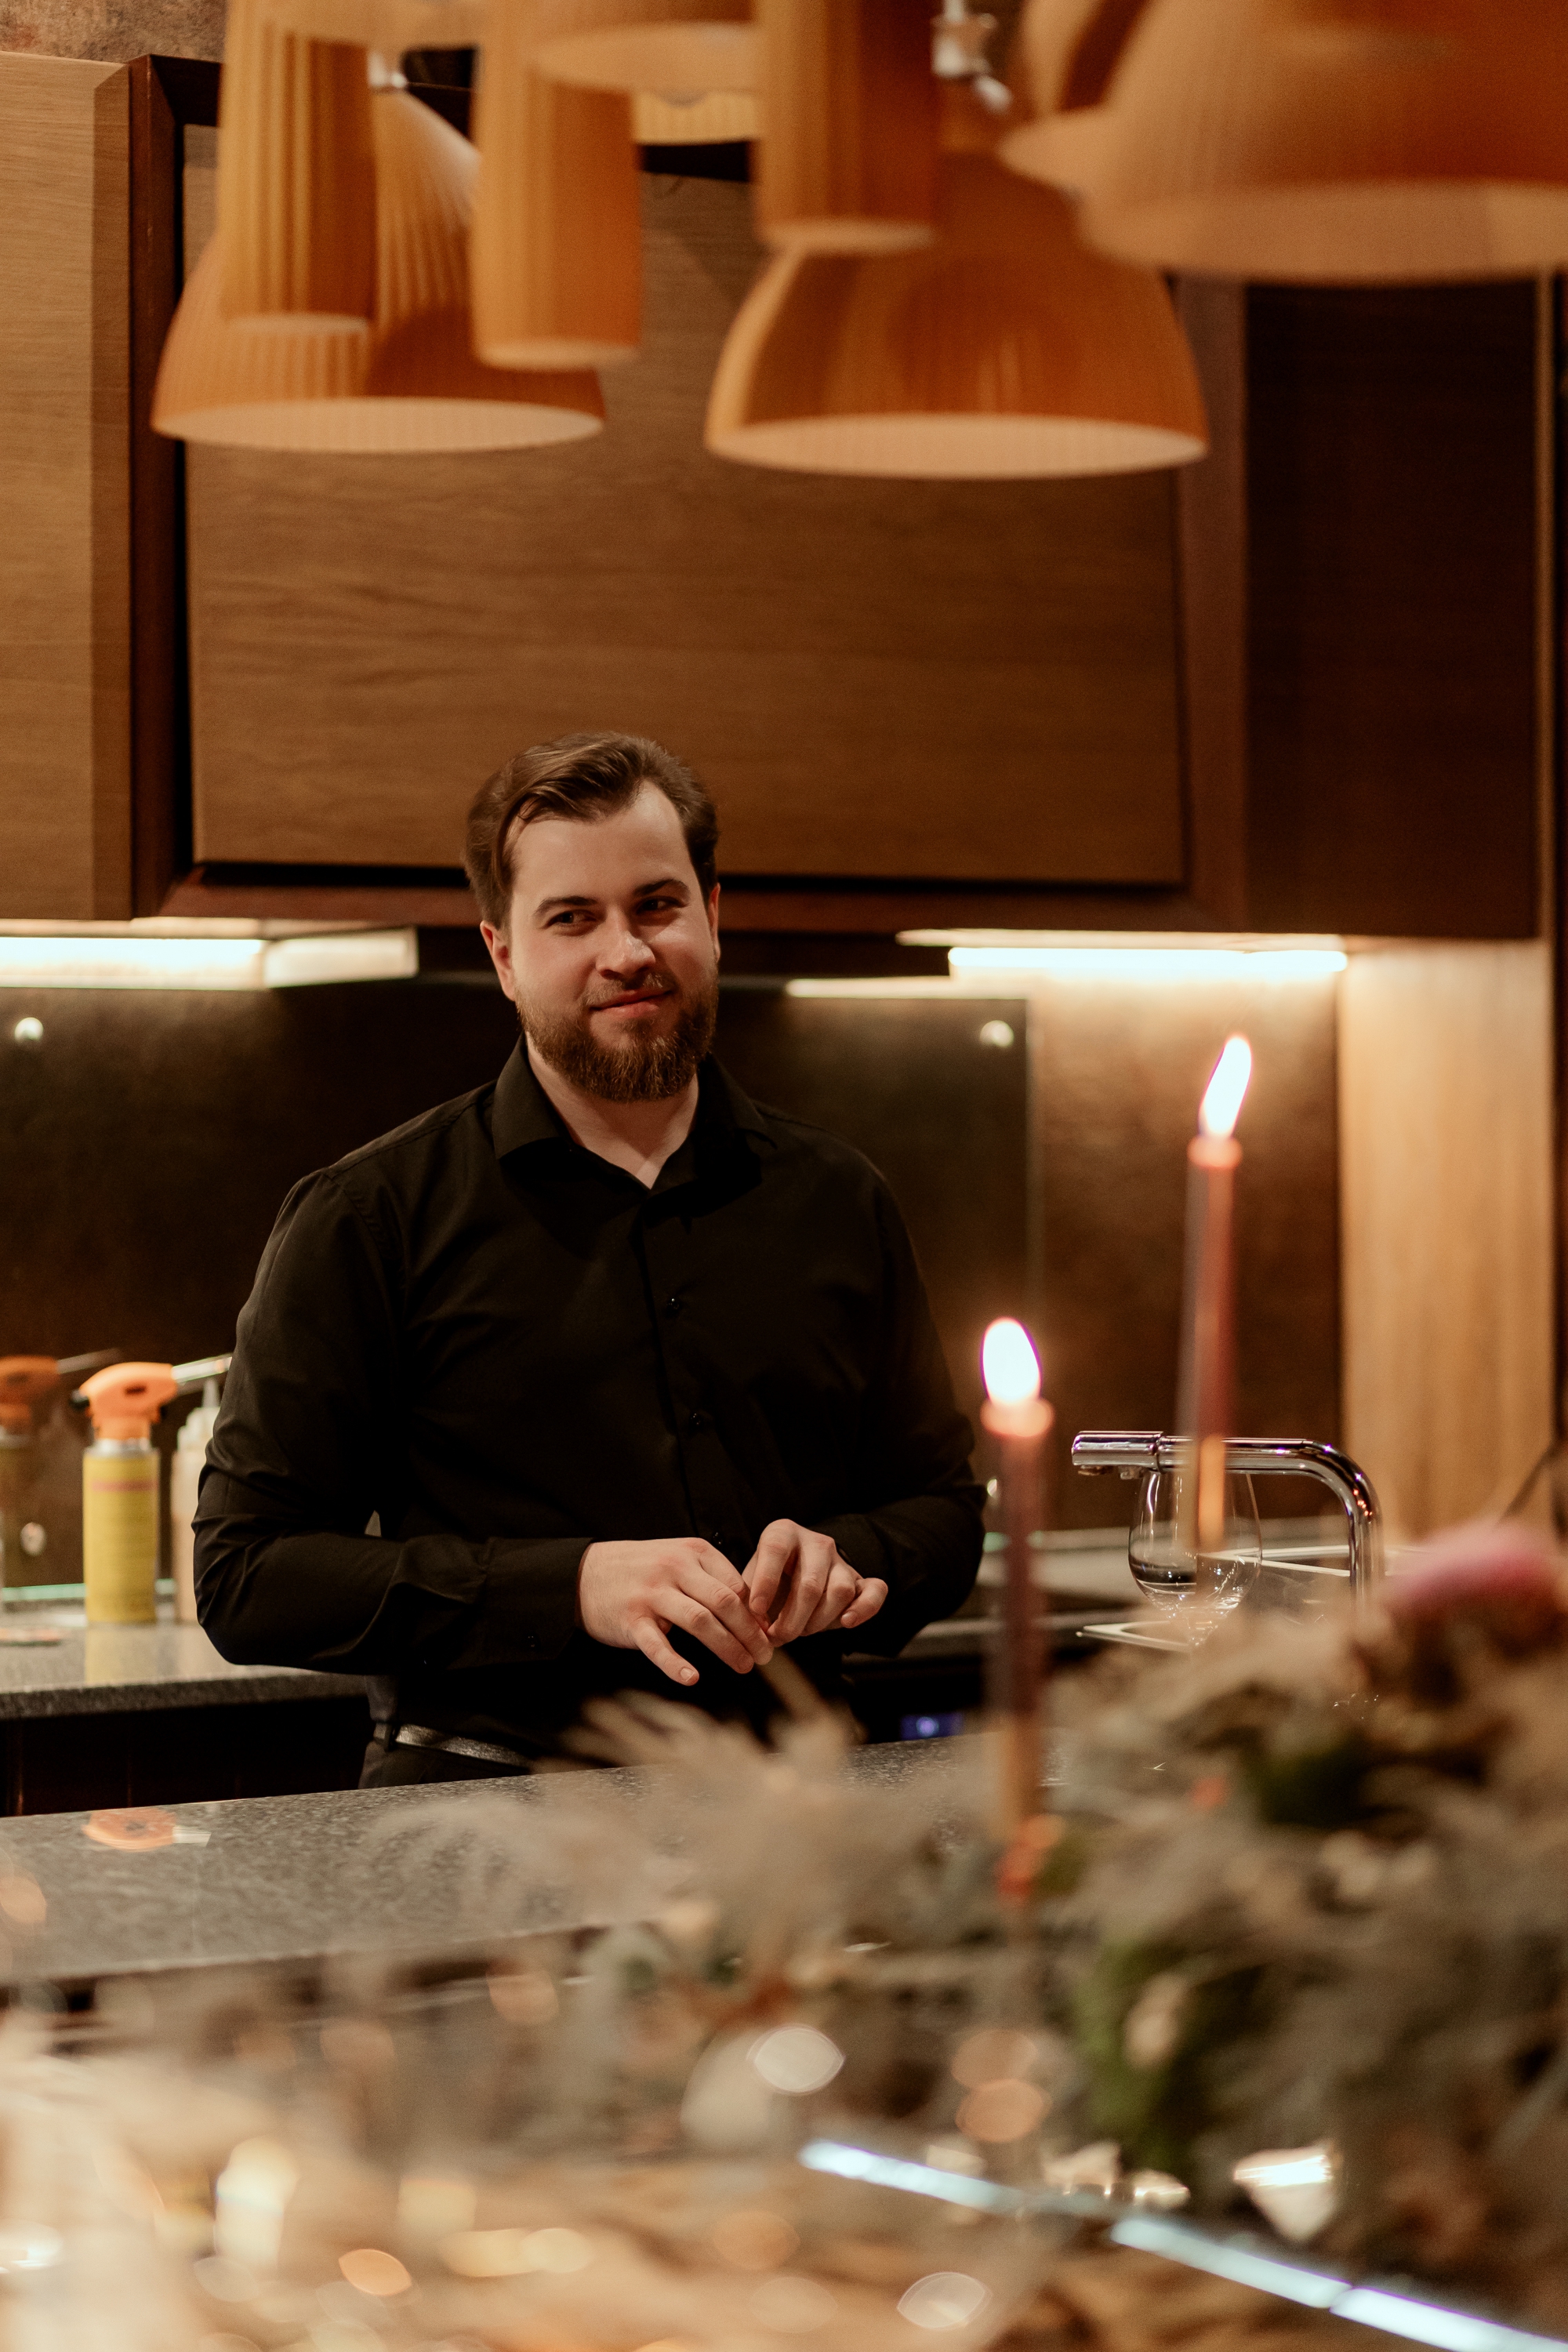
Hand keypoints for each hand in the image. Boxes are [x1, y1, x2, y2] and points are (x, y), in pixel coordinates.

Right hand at [578, 1538, 773, 1688]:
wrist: (583, 1573)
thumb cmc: (640, 1570)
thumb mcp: (677, 1558)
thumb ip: (710, 1578)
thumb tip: (752, 1613)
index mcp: (693, 1552)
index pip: (736, 1584)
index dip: (757, 1613)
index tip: (768, 1634)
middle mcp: (674, 1568)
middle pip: (725, 1602)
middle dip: (750, 1632)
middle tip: (765, 1655)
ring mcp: (651, 1594)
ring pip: (700, 1622)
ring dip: (727, 1648)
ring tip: (744, 1667)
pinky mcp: (630, 1620)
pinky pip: (657, 1645)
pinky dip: (676, 1664)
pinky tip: (692, 1679)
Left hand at [741, 1519, 887, 1643]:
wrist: (793, 1576)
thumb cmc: (768, 1580)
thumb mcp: (750, 1581)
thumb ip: (749, 1599)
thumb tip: (753, 1626)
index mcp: (783, 1533)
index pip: (776, 1550)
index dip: (765, 1582)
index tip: (756, 1611)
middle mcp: (815, 1542)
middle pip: (811, 1582)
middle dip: (793, 1618)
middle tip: (778, 1637)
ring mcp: (840, 1561)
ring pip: (840, 1590)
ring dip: (819, 1620)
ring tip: (801, 1631)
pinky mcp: (860, 1579)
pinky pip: (875, 1590)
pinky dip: (865, 1609)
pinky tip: (847, 1622)